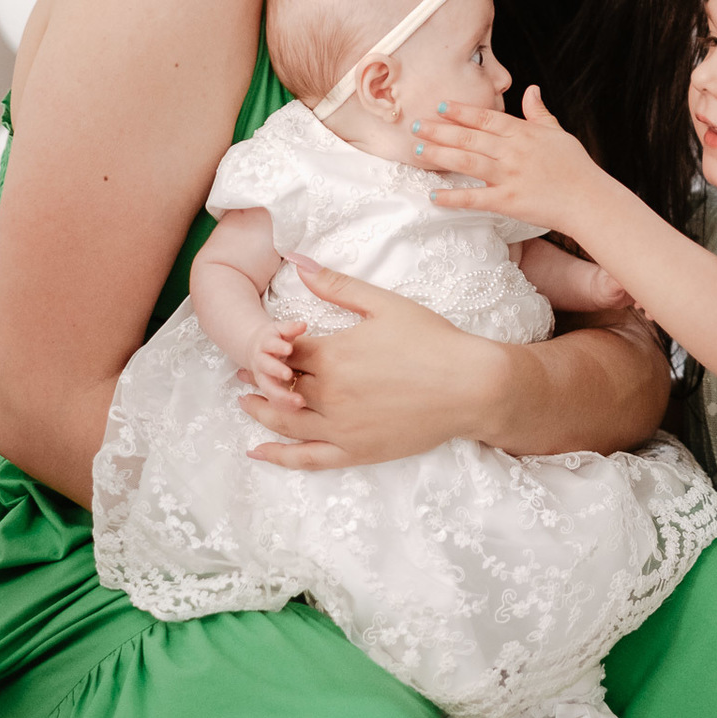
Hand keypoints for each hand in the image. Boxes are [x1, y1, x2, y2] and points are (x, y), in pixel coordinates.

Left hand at [239, 262, 504, 471]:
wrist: (471, 385)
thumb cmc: (432, 340)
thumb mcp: (383, 303)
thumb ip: (335, 285)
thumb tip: (296, 260)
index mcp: (333, 354)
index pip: (286, 350)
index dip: (273, 344)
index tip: (269, 340)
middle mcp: (329, 393)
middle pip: (279, 384)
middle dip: (261, 374)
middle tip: (246, 369)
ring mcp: (341, 427)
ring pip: (284, 420)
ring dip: (259, 410)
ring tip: (245, 401)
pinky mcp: (356, 451)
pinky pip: (307, 458)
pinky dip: (279, 456)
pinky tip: (258, 451)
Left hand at [409, 87, 601, 233]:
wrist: (589, 199)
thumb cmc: (576, 166)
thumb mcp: (558, 133)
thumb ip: (539, 112)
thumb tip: (530, 89)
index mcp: (523, 133)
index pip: (485, 118)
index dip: (461, 111)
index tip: (440, 105)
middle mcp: (512, 151)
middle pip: (468, 137)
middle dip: (439, 130)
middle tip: (415, 125)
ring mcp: (509, 176)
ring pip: (466, 162)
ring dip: (439, 155)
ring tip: (417, 151)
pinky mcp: (508, 201)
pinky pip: (475, 198)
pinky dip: (453, 196)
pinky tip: (434, 194)